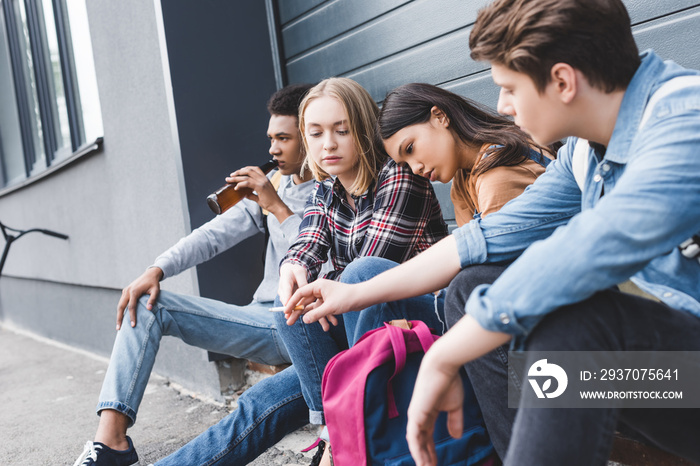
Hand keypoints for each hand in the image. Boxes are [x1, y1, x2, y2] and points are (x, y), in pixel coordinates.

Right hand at [116, 267, 162, 329]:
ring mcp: (125, 291)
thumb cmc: (154, 283)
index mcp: (134, 291)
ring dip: (118, 315)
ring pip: (119, 305)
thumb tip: (149, 309)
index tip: (133, 325)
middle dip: (119, 318)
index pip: (131, 307)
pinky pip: (121, 302)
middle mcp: (127, 291)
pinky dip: (121, 310)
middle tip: (119, 329)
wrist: (150, 274)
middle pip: (120, 307)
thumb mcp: (156, 290)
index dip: (132, 316)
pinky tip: (122, 317)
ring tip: (119, 326)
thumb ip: (153, 299)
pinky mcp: (125, 292)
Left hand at [227, 166, 292, 220]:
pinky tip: (236, 188)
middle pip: (249, 170)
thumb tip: (246, 194)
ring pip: (246, 176)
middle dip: (239, 171)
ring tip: (229, 180)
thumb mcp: (260, 197)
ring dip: (236, 178)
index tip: (239, 172)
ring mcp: (262, 182)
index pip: (255, 169)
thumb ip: (252, 194)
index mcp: (265, 179)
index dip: (246, 168)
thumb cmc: (270, 203)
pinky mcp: (260, 187)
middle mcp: (264, 178)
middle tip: (231, 175)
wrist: (277, 207)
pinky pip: (247, 183)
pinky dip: (240, 184)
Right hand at [283, 279, 359, 329]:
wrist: (363, 297)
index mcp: (318, 285)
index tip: (285, 312)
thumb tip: (304, 320)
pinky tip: (333, 325)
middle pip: (305, 302)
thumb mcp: (330, 308)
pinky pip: (324, 310)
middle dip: (299, 313)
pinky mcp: (331, 302)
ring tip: (324, 329)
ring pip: (315, 308)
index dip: (292, 303)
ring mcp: (325, 296)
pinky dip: (327, 318)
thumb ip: (316, 314)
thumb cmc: (347, 298)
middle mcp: (320, 289)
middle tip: (289, 322)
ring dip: (318, 319)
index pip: (300, 293)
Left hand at [406, 347, 464, 465]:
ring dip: (421, 457)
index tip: (436, 463)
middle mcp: (418, 416)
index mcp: (427, 414)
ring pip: (415, 443)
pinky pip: (413, 437)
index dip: (431, 451)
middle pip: (420, 443)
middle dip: (425, 457)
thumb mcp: (454, 406)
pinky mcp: (415, 414)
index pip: (427, 437)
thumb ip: (454, 421)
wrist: (443, 366)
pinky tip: (422, 461)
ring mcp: (415, 416)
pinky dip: (417, 450)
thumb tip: (456, 437)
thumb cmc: (449, 382)